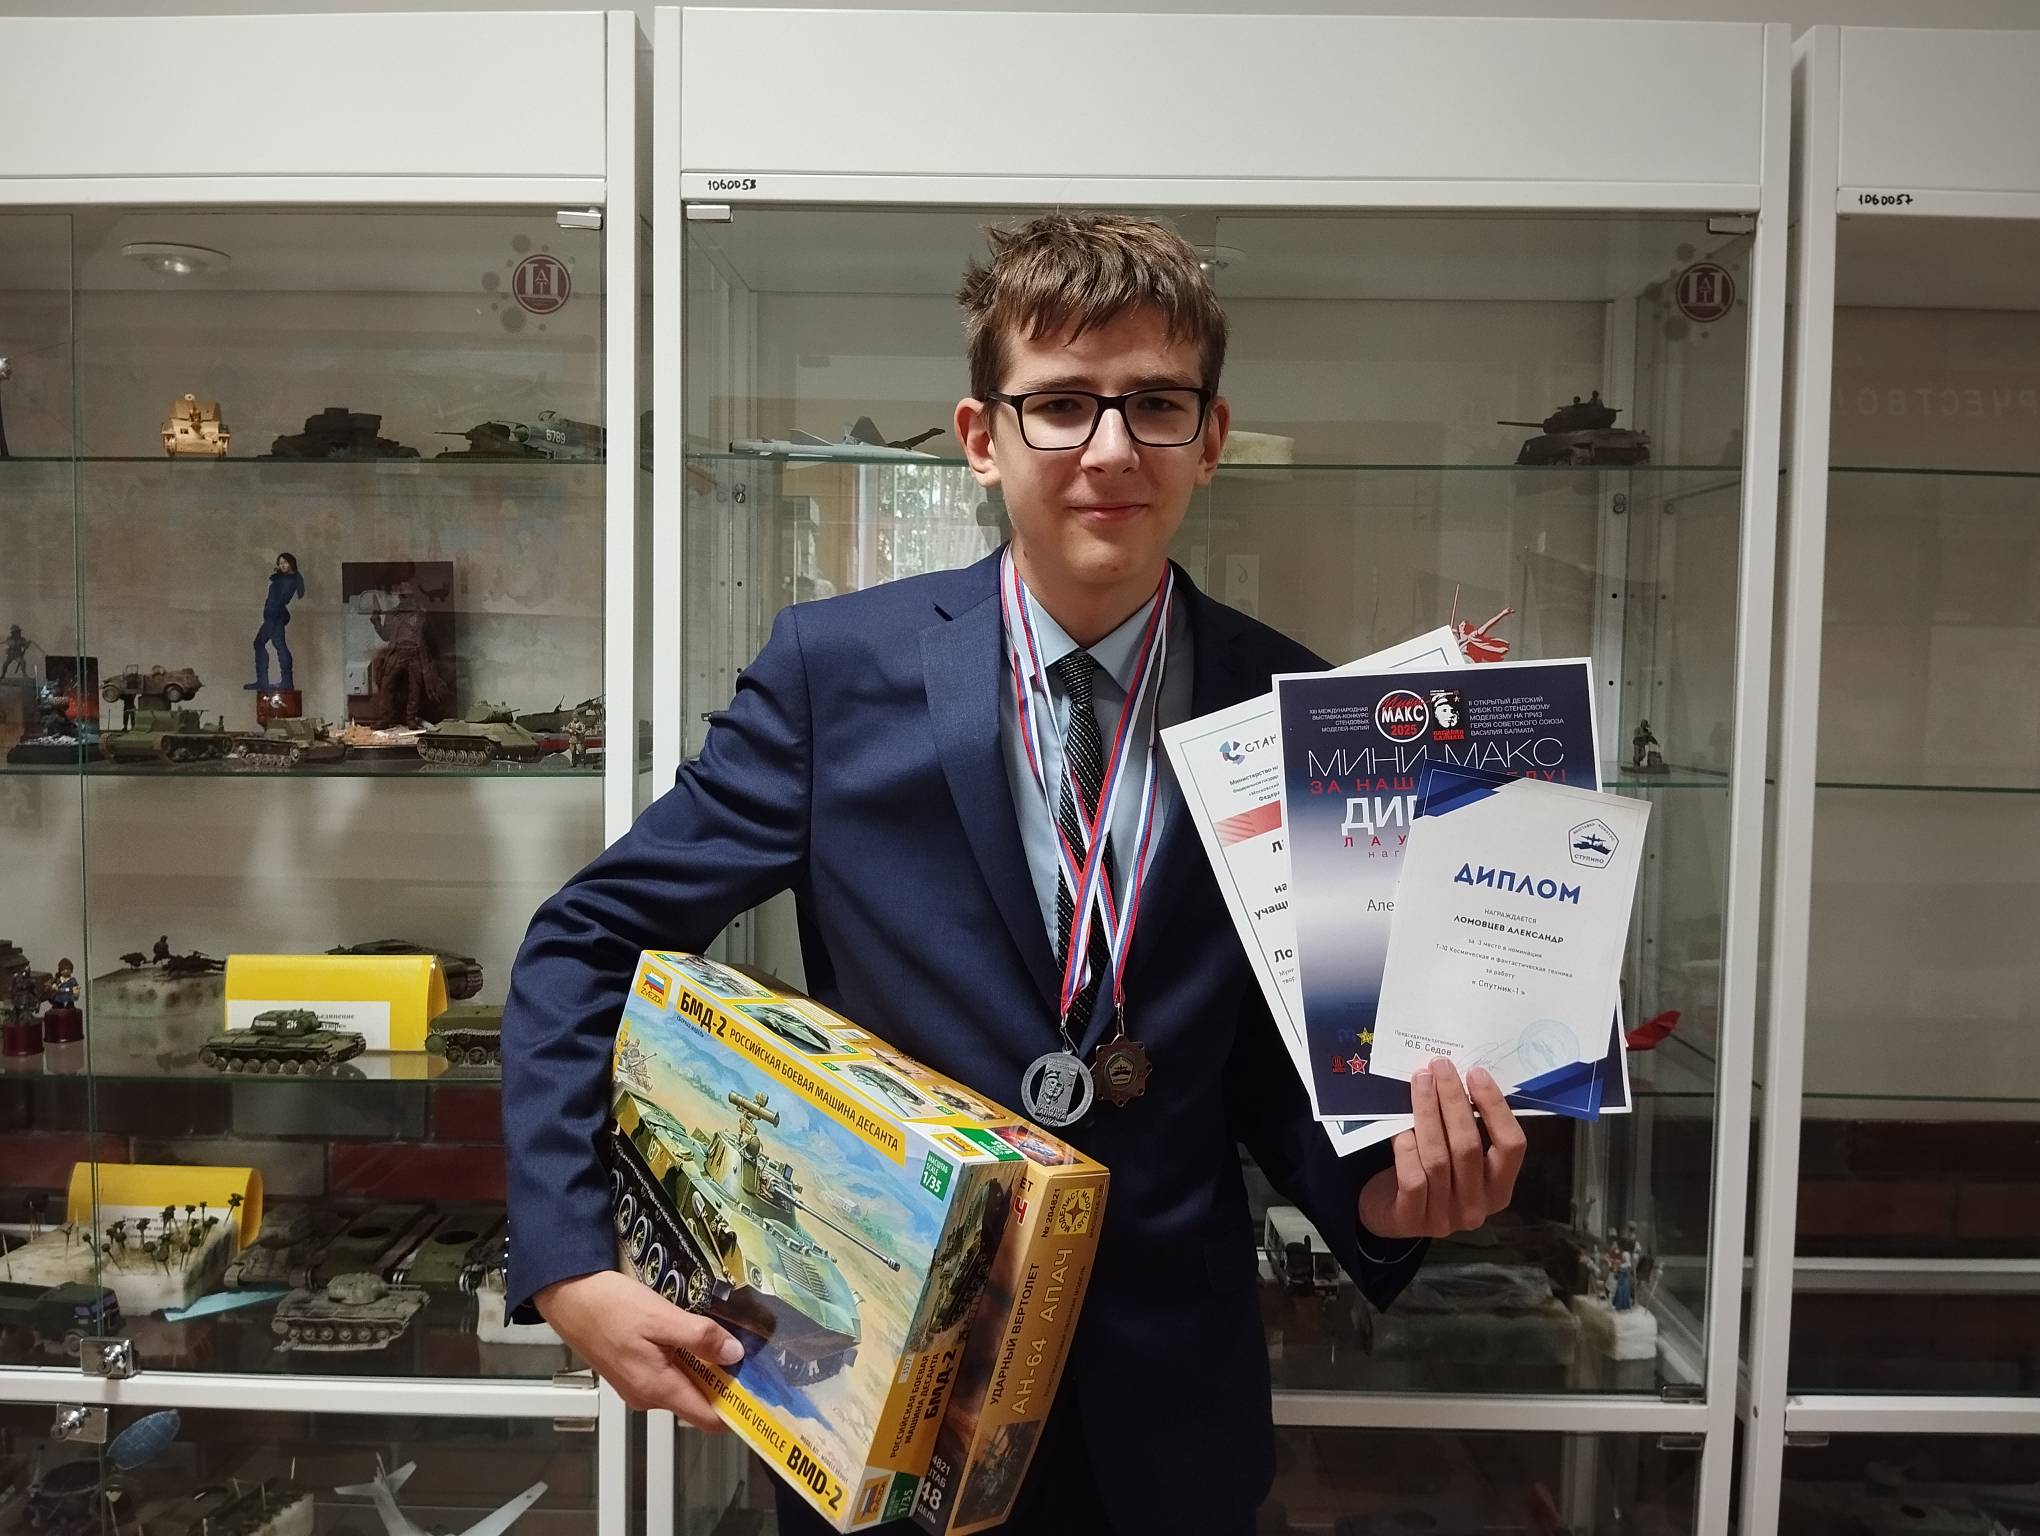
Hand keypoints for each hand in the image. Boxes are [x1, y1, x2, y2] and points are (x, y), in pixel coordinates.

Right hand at [535, 1270, 740, 1430]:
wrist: (568, 1295)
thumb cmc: (611, 1306)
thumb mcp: (662, 1316)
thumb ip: (699, 1338)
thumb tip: (735, 1355)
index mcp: (657, 1388)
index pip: (707, 1419)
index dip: (736, 1408)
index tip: (761, 1388)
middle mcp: (647, 1396)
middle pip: (698, 1401)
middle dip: (724, 1380)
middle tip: (749, 1349)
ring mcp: (637, 1386)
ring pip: (684, 1385)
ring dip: (704, 1366)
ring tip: (722, 1336)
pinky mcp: (631, 1371)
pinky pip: (668, 1373)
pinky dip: (685, 1359)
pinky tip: (691, 1333)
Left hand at [1358, 1058, 1526, 1239]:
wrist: (1389, 1213)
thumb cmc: (1429, 1174)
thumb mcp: (1455, 1155)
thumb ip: (1465, 1128)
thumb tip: (1460, 1079)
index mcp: (1499, 1188)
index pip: (1511, 1146)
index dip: (1496, 1108)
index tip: (1476, 1073)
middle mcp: (1478, 1205)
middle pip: (1469, 1147)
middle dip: (1454, 1100)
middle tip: (1440, 1067)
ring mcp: (1446, 1217)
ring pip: (1438, 1158)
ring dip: (1428, 1113)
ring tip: (1420, 1081)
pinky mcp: (1412, 1220)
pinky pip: (1413, 1179)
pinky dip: (1407, 1149)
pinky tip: (1401, 1128)